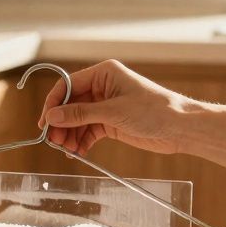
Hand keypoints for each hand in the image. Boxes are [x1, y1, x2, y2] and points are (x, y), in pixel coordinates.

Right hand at [38, 59, 196, 155]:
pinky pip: (88, 131)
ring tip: (67, 151)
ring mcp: (106, 105)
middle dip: (61, 123)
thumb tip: (52, 117)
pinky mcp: (111, 122)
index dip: (54, 104)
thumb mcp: (113, 112)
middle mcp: (102, 87)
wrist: (180, 128)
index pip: (68, 85)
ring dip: (70, 135)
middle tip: (54, 142)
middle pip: (70, 104)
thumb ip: (80, 114)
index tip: (44, 123)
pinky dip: (81, 142)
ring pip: (78, 120)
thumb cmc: (154, 110)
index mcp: (103, 73)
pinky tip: (77, 153)